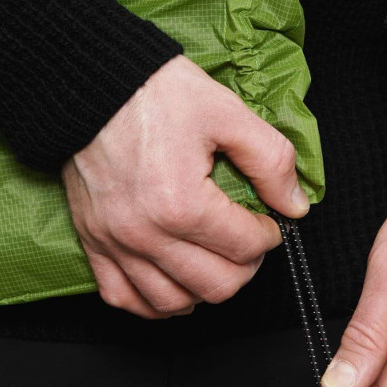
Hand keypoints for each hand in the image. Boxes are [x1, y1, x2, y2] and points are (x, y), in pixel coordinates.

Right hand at [62, 55, 309, 318]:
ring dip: (205, 288)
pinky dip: (154, 302)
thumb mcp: (228, 113)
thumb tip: (295, 206)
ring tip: (216, 261)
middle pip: (217, 285)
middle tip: (247, 240)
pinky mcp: (93, 241)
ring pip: (173, 302)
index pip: (245, 247)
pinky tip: (174, 283)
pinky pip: (123, 298)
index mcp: (182, 203)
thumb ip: (271, 162)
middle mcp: (145, 233)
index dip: (269, 234)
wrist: (92, 83)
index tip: (268, 220)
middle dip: (245, 266)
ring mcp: (115, 242)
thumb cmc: (157, 92)